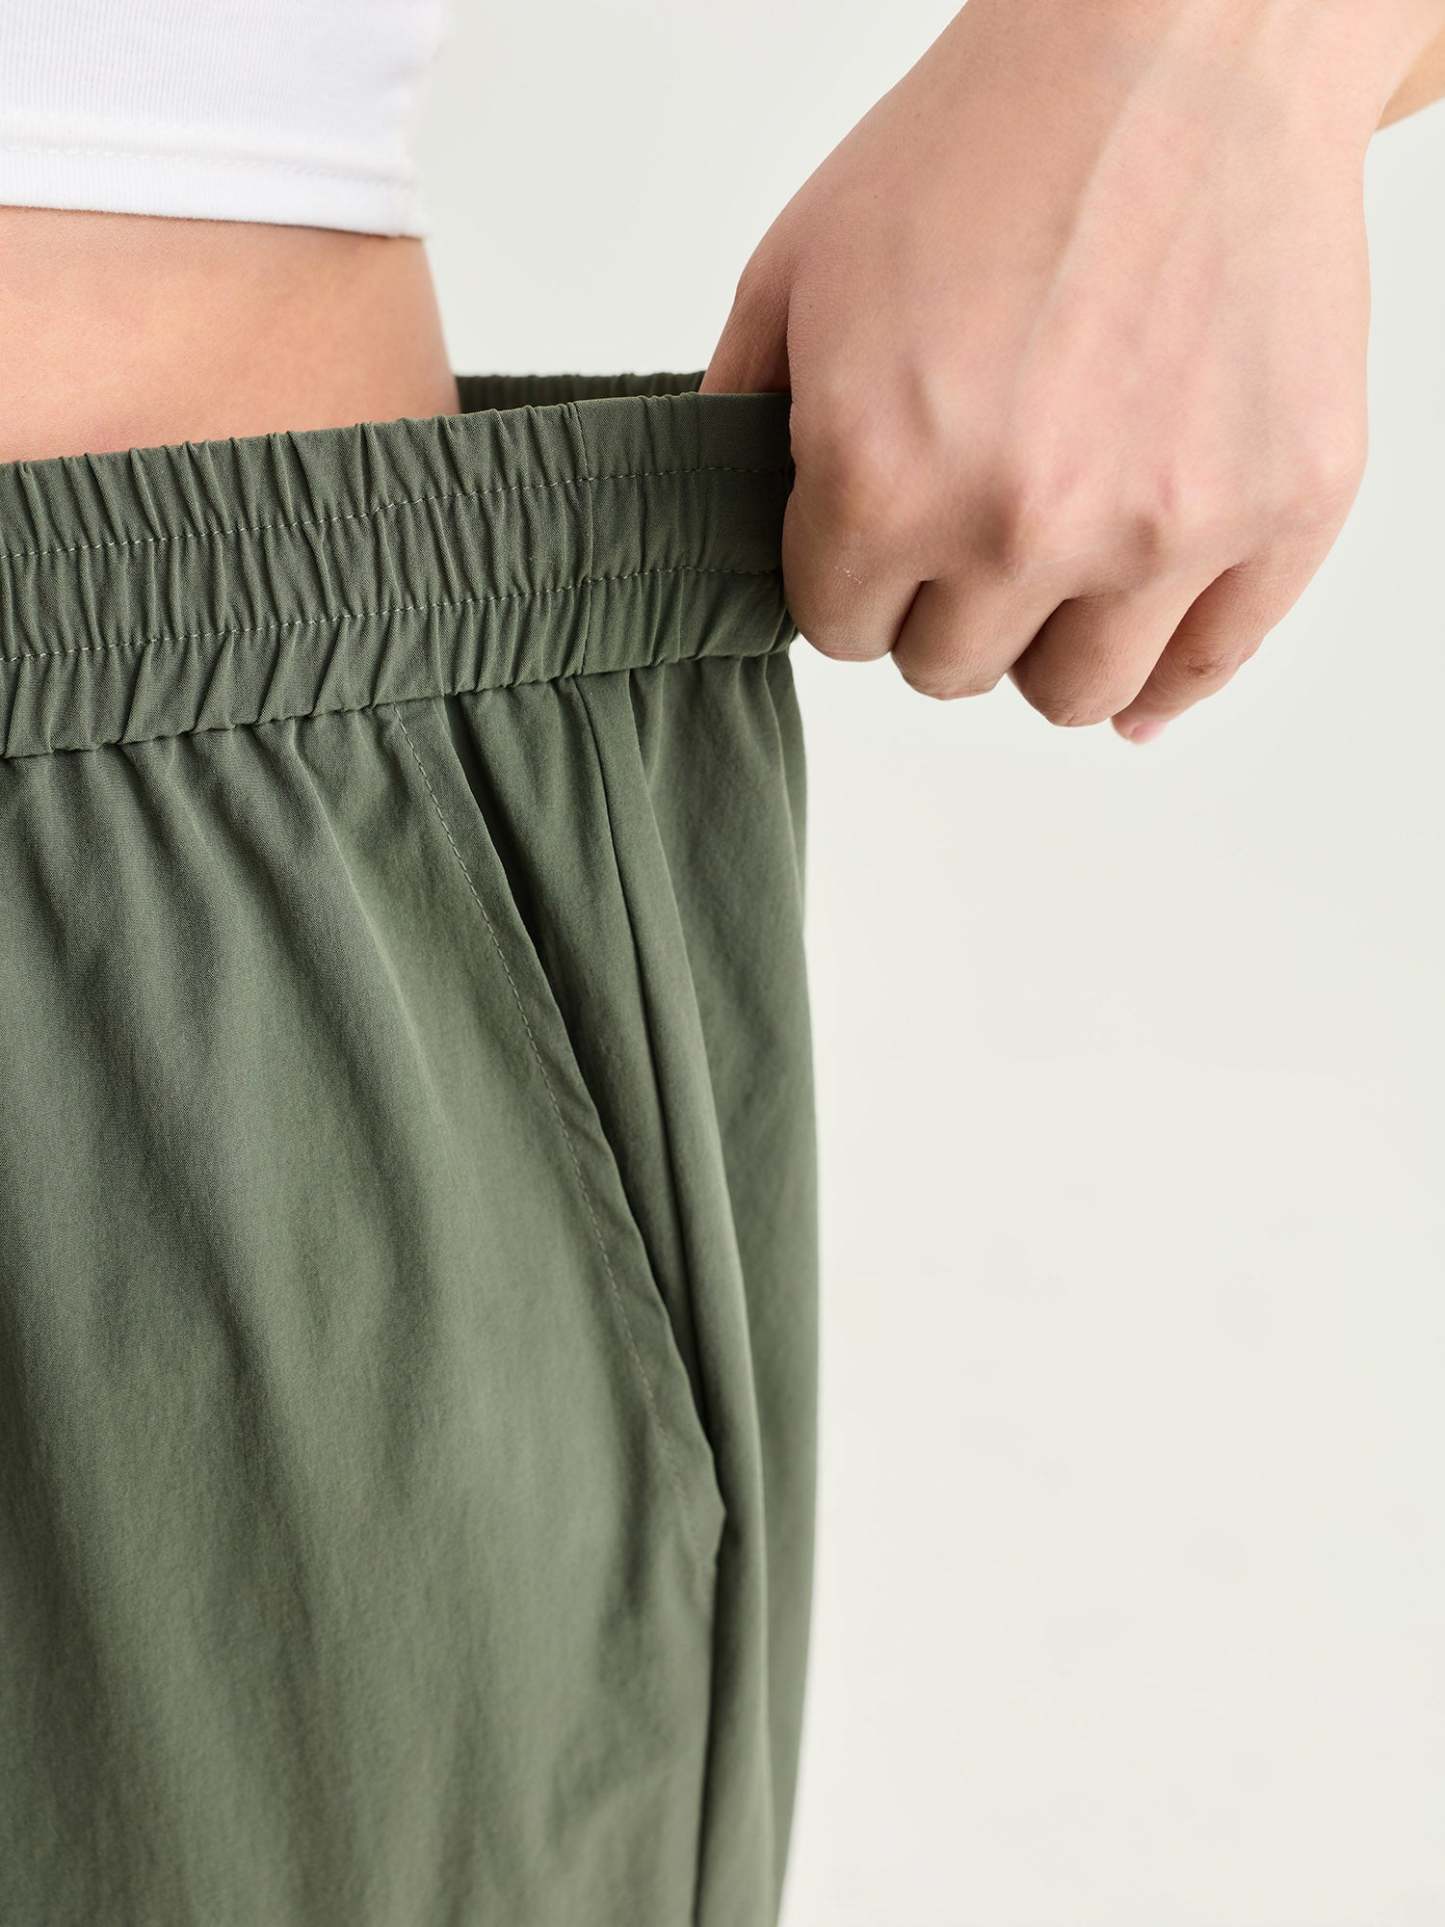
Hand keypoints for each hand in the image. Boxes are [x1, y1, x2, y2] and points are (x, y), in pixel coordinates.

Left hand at [701, 0, 1443, 741]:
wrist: (1181, 47)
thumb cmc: (992, 140)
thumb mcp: (798, 267)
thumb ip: (743, 422)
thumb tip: (724, 530)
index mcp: (884, 475)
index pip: (840, 629)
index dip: (853, 576)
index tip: (883, 526)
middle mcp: (1022, 524)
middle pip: (951, 670)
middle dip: (944, 606)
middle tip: (972, 519)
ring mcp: (1164, 528)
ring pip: (1073, 696)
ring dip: (1047, 645)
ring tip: (1056, 563)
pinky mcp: (1282, 508)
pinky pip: (1207, 665)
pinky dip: (1169, 666)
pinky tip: (1141, 624)